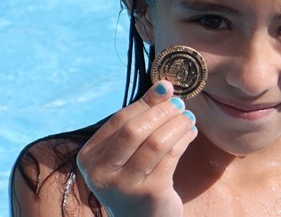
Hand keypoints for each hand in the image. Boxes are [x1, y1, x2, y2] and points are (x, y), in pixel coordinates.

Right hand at [76, 81, 197, 216]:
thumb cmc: (134, 180)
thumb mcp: (127, 152)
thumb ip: (140, 120)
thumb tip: (164, 86)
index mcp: (89, 158)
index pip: (119, 121)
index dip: (145, 102)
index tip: (166, 88)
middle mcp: (102, 173)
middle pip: (135, 130)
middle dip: (162, 112)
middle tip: (180, 104)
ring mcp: (125, 186)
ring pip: (155, 143)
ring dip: (177, 125)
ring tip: (188, 118)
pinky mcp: (150, 193)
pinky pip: (171, 157)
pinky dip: (184, 140)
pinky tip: (190, 134)